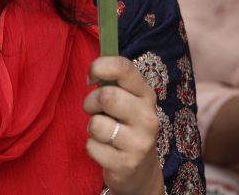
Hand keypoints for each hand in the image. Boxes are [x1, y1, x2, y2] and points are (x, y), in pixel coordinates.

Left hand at [83, 56, 164, 194]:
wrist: (141, 170)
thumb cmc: (126, 126)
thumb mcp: (127, 101)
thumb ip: (114, 83)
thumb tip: (93, 70)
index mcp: (146, 95)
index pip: (124, 67)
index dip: (100, 66)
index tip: (91, 77)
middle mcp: (148, 117)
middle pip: (107, 96)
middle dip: (90, 102)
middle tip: (94, 110)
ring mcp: (139, 142)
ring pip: (96, 124)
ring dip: (91, 127)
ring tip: (102, 132)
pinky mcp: (126, 164)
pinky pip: (92, 147)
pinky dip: (92, 147)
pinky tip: (105, 150)